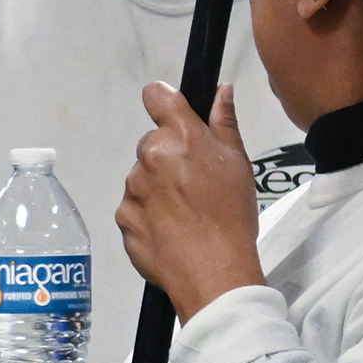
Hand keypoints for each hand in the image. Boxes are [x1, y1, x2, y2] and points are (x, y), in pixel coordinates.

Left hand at [116, 81, 265, 317]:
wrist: (213, 270)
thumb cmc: (231, 216)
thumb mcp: (239, 163)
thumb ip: (224, 123)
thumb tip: (221, 92)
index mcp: (180, 137)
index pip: (156, 96)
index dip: (163, 101)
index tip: (170, 111)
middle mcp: (149, 157)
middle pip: (152, 144)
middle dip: (168, 157)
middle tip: (194, 182)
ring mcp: (132, 189)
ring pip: (142, 178)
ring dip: (157, 188)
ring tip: (185, 212)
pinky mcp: (123, 218)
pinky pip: (134, 208)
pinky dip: (148, 215)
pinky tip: (171, 230)